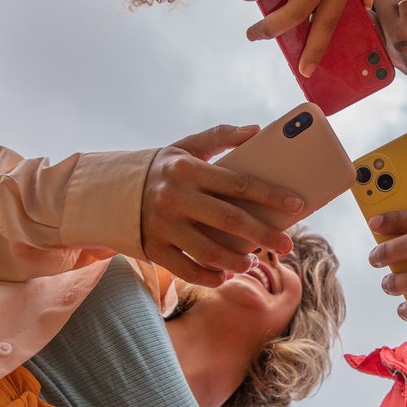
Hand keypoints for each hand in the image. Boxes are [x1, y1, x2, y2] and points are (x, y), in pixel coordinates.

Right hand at [141, 124, 303, 284]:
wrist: (108, 191)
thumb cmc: (161, 169)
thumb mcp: (186, 146)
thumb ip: (220, 136)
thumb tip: (256, 130)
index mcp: (188, 169)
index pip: (238, 183)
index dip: (270, 195)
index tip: (298, 205)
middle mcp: (175, 197)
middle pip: (229, 220)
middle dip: (263, 233)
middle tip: (286, 243)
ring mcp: (163, 225)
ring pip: (209, 250)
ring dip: (237, 261)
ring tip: (254, 261)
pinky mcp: (153, 248)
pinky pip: (186, 269)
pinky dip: (209, 276)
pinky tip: (225, 276)